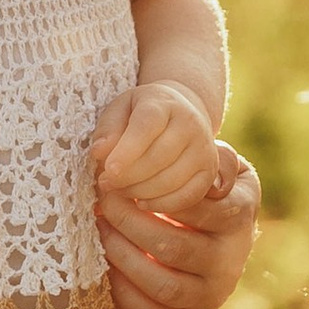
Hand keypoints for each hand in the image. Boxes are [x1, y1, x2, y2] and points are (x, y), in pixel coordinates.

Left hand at [91, 80, 220, 221]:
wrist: (183, 113)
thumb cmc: (141, 113)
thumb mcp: (120, 110)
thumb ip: (107, 129)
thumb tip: (99, 152)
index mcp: (163, 103)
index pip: (146, 126)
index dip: (127, 150)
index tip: (108, 170)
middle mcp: (190, 124)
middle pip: (159, 157)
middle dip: (128, 176)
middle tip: (105, 184)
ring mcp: (204, 149)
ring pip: (172, 179)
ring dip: (141, 191)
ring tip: (119, 191)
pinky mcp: (209, 172)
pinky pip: (188, 196)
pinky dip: (162, 204)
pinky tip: (141, 203)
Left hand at [98, 139, 262, 308]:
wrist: (220, 233)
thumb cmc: (211, 190)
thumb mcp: (222, 165)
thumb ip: (217, 159)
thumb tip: (212, 180)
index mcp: (239, 216)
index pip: (195, 207)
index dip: (153, 192)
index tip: (124, 180)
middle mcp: (230, 260)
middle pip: (173, 248)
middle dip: (128, 223)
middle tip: (104, 201)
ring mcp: (212, 293)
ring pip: (164, 285)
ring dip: (122, 258)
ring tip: (101, 230)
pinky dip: (125, 295)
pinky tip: (106, 265)